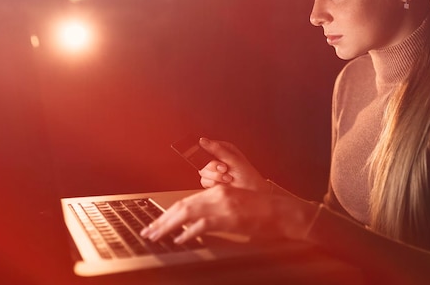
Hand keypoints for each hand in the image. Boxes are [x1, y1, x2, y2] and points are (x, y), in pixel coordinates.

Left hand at [140, 185, 316, 243]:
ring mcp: (223, 206)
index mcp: (218, 191)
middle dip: (161, 220)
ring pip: (186, 214)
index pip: (185, 201)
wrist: (281, 211)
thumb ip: (215, 210)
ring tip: (156, 236)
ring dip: (168, 226)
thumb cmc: (261, 210)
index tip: (156, 223)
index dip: (167, 213)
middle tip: (148, 231)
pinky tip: (179, 239)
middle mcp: (218, 194)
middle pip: (181, 206)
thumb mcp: (234, 205)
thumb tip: (194, 223)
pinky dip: (188, 232)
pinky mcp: (229, 218)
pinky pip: (202, 225)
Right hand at [197, 138, 269, 192]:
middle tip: (224, 169)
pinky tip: (224, 183)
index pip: (206, 146)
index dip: (205, 152)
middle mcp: (217, 158)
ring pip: (203, 172)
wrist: (252, 192)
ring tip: (228, 178)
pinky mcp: (212, 182)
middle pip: (203, 161)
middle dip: (213, 167)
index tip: (209, 157)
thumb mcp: (233, 159)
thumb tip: (203, 140)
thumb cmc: (247, 174)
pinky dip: (214, 183)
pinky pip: (205, 181)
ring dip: (215, 176)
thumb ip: (217, 150)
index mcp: (223, 149)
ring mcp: (214, 171)